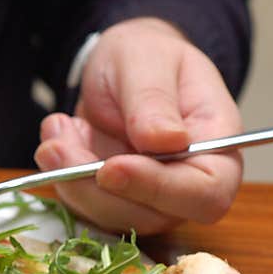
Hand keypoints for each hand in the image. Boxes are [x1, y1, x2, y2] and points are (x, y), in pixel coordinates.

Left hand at [35, 18, 242, 234]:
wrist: (120, 68)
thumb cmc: (147, 58)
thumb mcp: (148, 60)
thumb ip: (155, 101)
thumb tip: (166, 141)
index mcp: (216, 147)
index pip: (204, 192)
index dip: (158, 189)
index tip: (111, 167)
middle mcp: (185, 183)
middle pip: (147, 215)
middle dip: (92, 186)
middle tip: (56, 145)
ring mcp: (147, 199)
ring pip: (105, 215)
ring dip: (69, 179)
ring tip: (56, 130)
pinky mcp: (111, 201)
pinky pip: (82, 204)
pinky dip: (60, 176)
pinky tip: (58, 137)